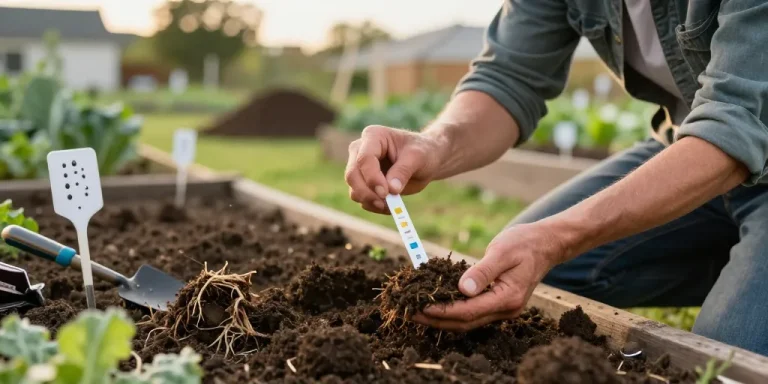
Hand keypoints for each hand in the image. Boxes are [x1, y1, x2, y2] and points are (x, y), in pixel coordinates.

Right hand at [345, 125, 445, 213]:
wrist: (427, 160)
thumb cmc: (423, 152)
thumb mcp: (418, 157)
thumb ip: (403, 171)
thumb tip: (391, 190)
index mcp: (373, 136)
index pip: (364, 158)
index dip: (372, 177)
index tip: (386, 193)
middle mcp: (361, 150)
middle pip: (352, 175)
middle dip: (367, 192)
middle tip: (384, 204)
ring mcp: (360, 167)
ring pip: (354, 189)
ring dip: (370, 201)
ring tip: (392, 205)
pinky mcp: (363, 183)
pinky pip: (361, 199)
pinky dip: (373, 206)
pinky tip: (390, 206)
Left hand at [412, 223, 564, 330]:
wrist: (546, 244)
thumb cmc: (524, 243)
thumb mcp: (502, 251)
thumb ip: (483, 271)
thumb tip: (462, 289)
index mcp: (508, 298)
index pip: (468, 311)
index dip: (442, 311)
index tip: (419, 306)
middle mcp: (506, 309)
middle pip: (465, 322)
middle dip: (435, 319)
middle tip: (409, 311)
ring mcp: (503, 309)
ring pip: (467, 321)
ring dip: (441, 318)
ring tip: (416, 310)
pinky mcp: (497, 303)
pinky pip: (471, 312)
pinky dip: (452, 310)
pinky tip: (435, 303)